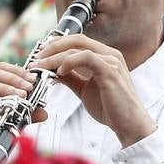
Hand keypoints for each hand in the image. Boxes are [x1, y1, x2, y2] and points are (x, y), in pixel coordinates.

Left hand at [31, 34, 155, 146]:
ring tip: (41, 66)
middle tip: (36, 58)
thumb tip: (52, 70)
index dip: (56, 45)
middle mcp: (109, 54)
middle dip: (52, 47)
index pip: (77, 41)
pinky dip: (69, 62)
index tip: (39, 55)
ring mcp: (111, 61)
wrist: (128, 124)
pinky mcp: (110, 71)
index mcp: (104, 56)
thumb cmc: (109, 107)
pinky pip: (86, 57)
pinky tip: (60, 72)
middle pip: (76, 39)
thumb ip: (71, 77)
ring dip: (55, 56)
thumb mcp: (84, 89)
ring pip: (77, 47)